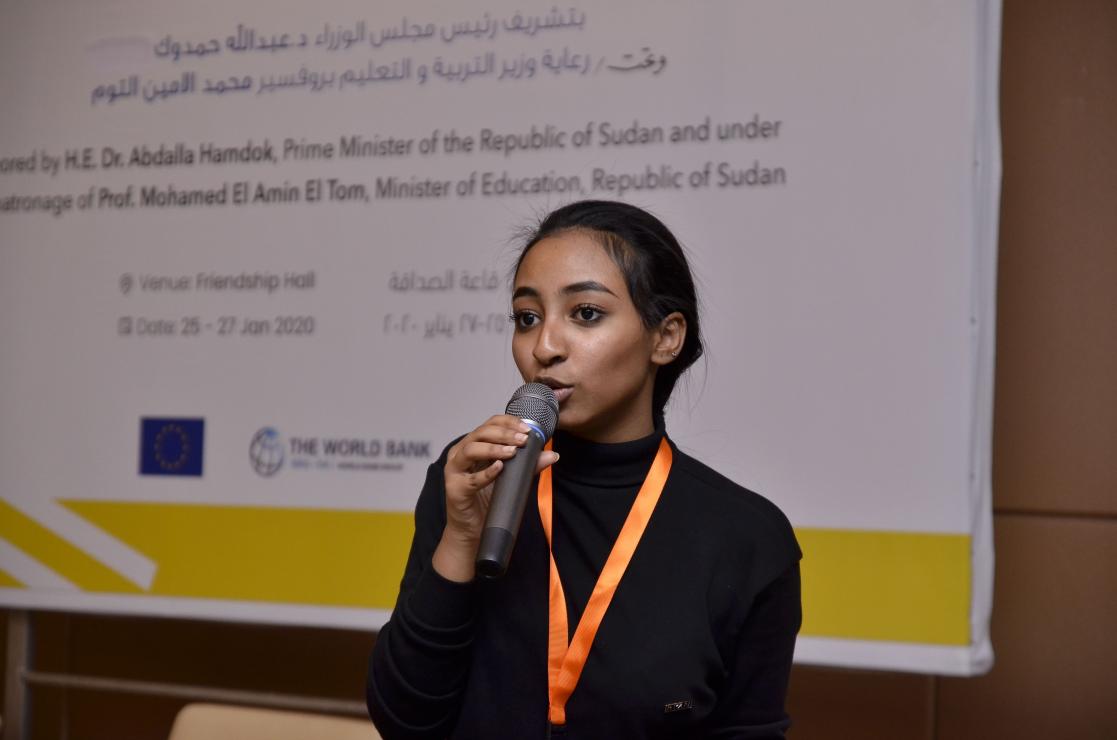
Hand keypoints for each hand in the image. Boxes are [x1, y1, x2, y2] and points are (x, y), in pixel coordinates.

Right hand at [433, 414, 558, 581]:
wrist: (474, 531)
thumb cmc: (488, 501)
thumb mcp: (511, 479)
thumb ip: (528, 466)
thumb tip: (552, 454)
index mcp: (473, 446)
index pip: (489, 424)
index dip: (508, 423)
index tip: (527, 430)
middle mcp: (460, 454)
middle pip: (479, 433)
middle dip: (504, 434)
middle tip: (523, 439)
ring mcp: (454, 471)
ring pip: (471, 449)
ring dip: (494, 448)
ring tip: (513, 452)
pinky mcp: (454, 489)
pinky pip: (470, 479)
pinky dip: (486, 472)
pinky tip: (499, 468)